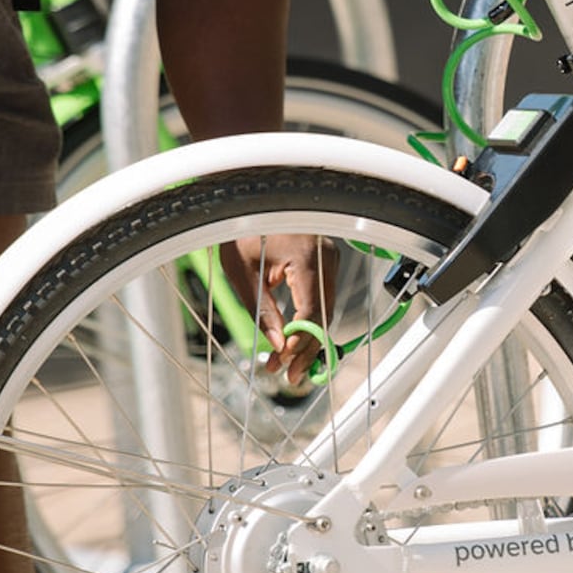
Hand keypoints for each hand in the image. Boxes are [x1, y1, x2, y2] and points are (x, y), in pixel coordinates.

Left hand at [220, 232, 338, 387]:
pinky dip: (308, 319)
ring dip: (306, 338)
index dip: (300, 342)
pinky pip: (322, 297)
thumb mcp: (244, 273)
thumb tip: (279, 345)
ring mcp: (329, 258)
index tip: (284, 362)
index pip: (312, 312)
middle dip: (305, 349)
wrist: (250, 197)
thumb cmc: (242, 228)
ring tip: (284, 364)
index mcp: (307, 259)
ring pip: (324, 310)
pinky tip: (292, 339)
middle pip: (323, 316)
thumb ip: (263, 311)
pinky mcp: (325, 260)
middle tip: (288, 376)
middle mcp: (326, 258)